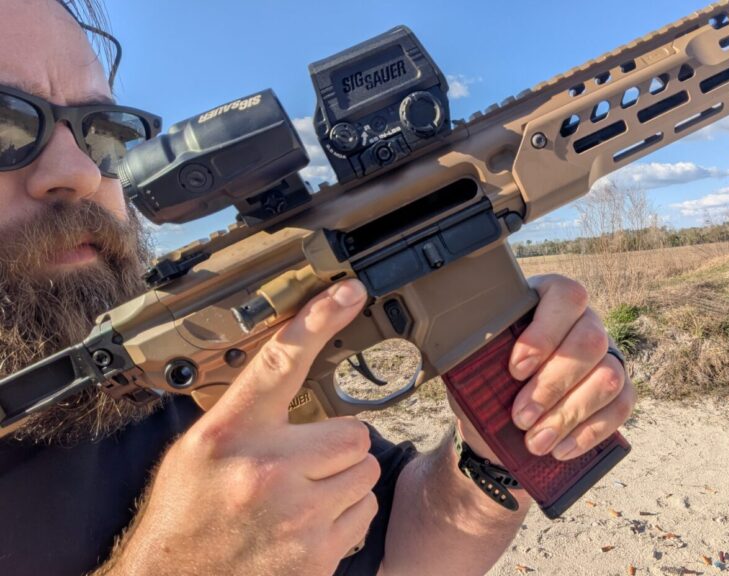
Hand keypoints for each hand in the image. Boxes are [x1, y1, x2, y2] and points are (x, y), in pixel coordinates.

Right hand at [107, 281, 377, 575]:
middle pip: (353, 432)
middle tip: (304, 463)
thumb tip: (295, 370)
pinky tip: (308, 524)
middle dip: (336, 446)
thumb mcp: (200, 448)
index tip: (348, 292)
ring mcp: (296, 515)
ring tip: (302, 497)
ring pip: (365, 473)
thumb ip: (248, 412)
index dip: (318, 320)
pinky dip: (347, 516)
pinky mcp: (316, 553)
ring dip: (344, 481)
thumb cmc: (187, 514)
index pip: (280, 361)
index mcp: (230, 434)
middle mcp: (264, 470)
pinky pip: (365, 513)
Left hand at [456, 275, 634, 462]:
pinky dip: (590, 432)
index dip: (545, 332)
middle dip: (553, 385)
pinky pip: (620, 406)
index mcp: (547, 300)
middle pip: (590, 341)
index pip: (565, 297)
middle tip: (520, 417)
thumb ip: (477, 352)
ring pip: (609, 376)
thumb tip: (477, 356)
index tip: (516, 369)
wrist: (495, 422)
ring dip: (569, 414)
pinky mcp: (619, 390)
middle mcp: (584, 322)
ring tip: (536, 442)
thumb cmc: (484, 380)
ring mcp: (607, 356)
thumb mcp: (471, 362)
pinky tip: (561, 449)